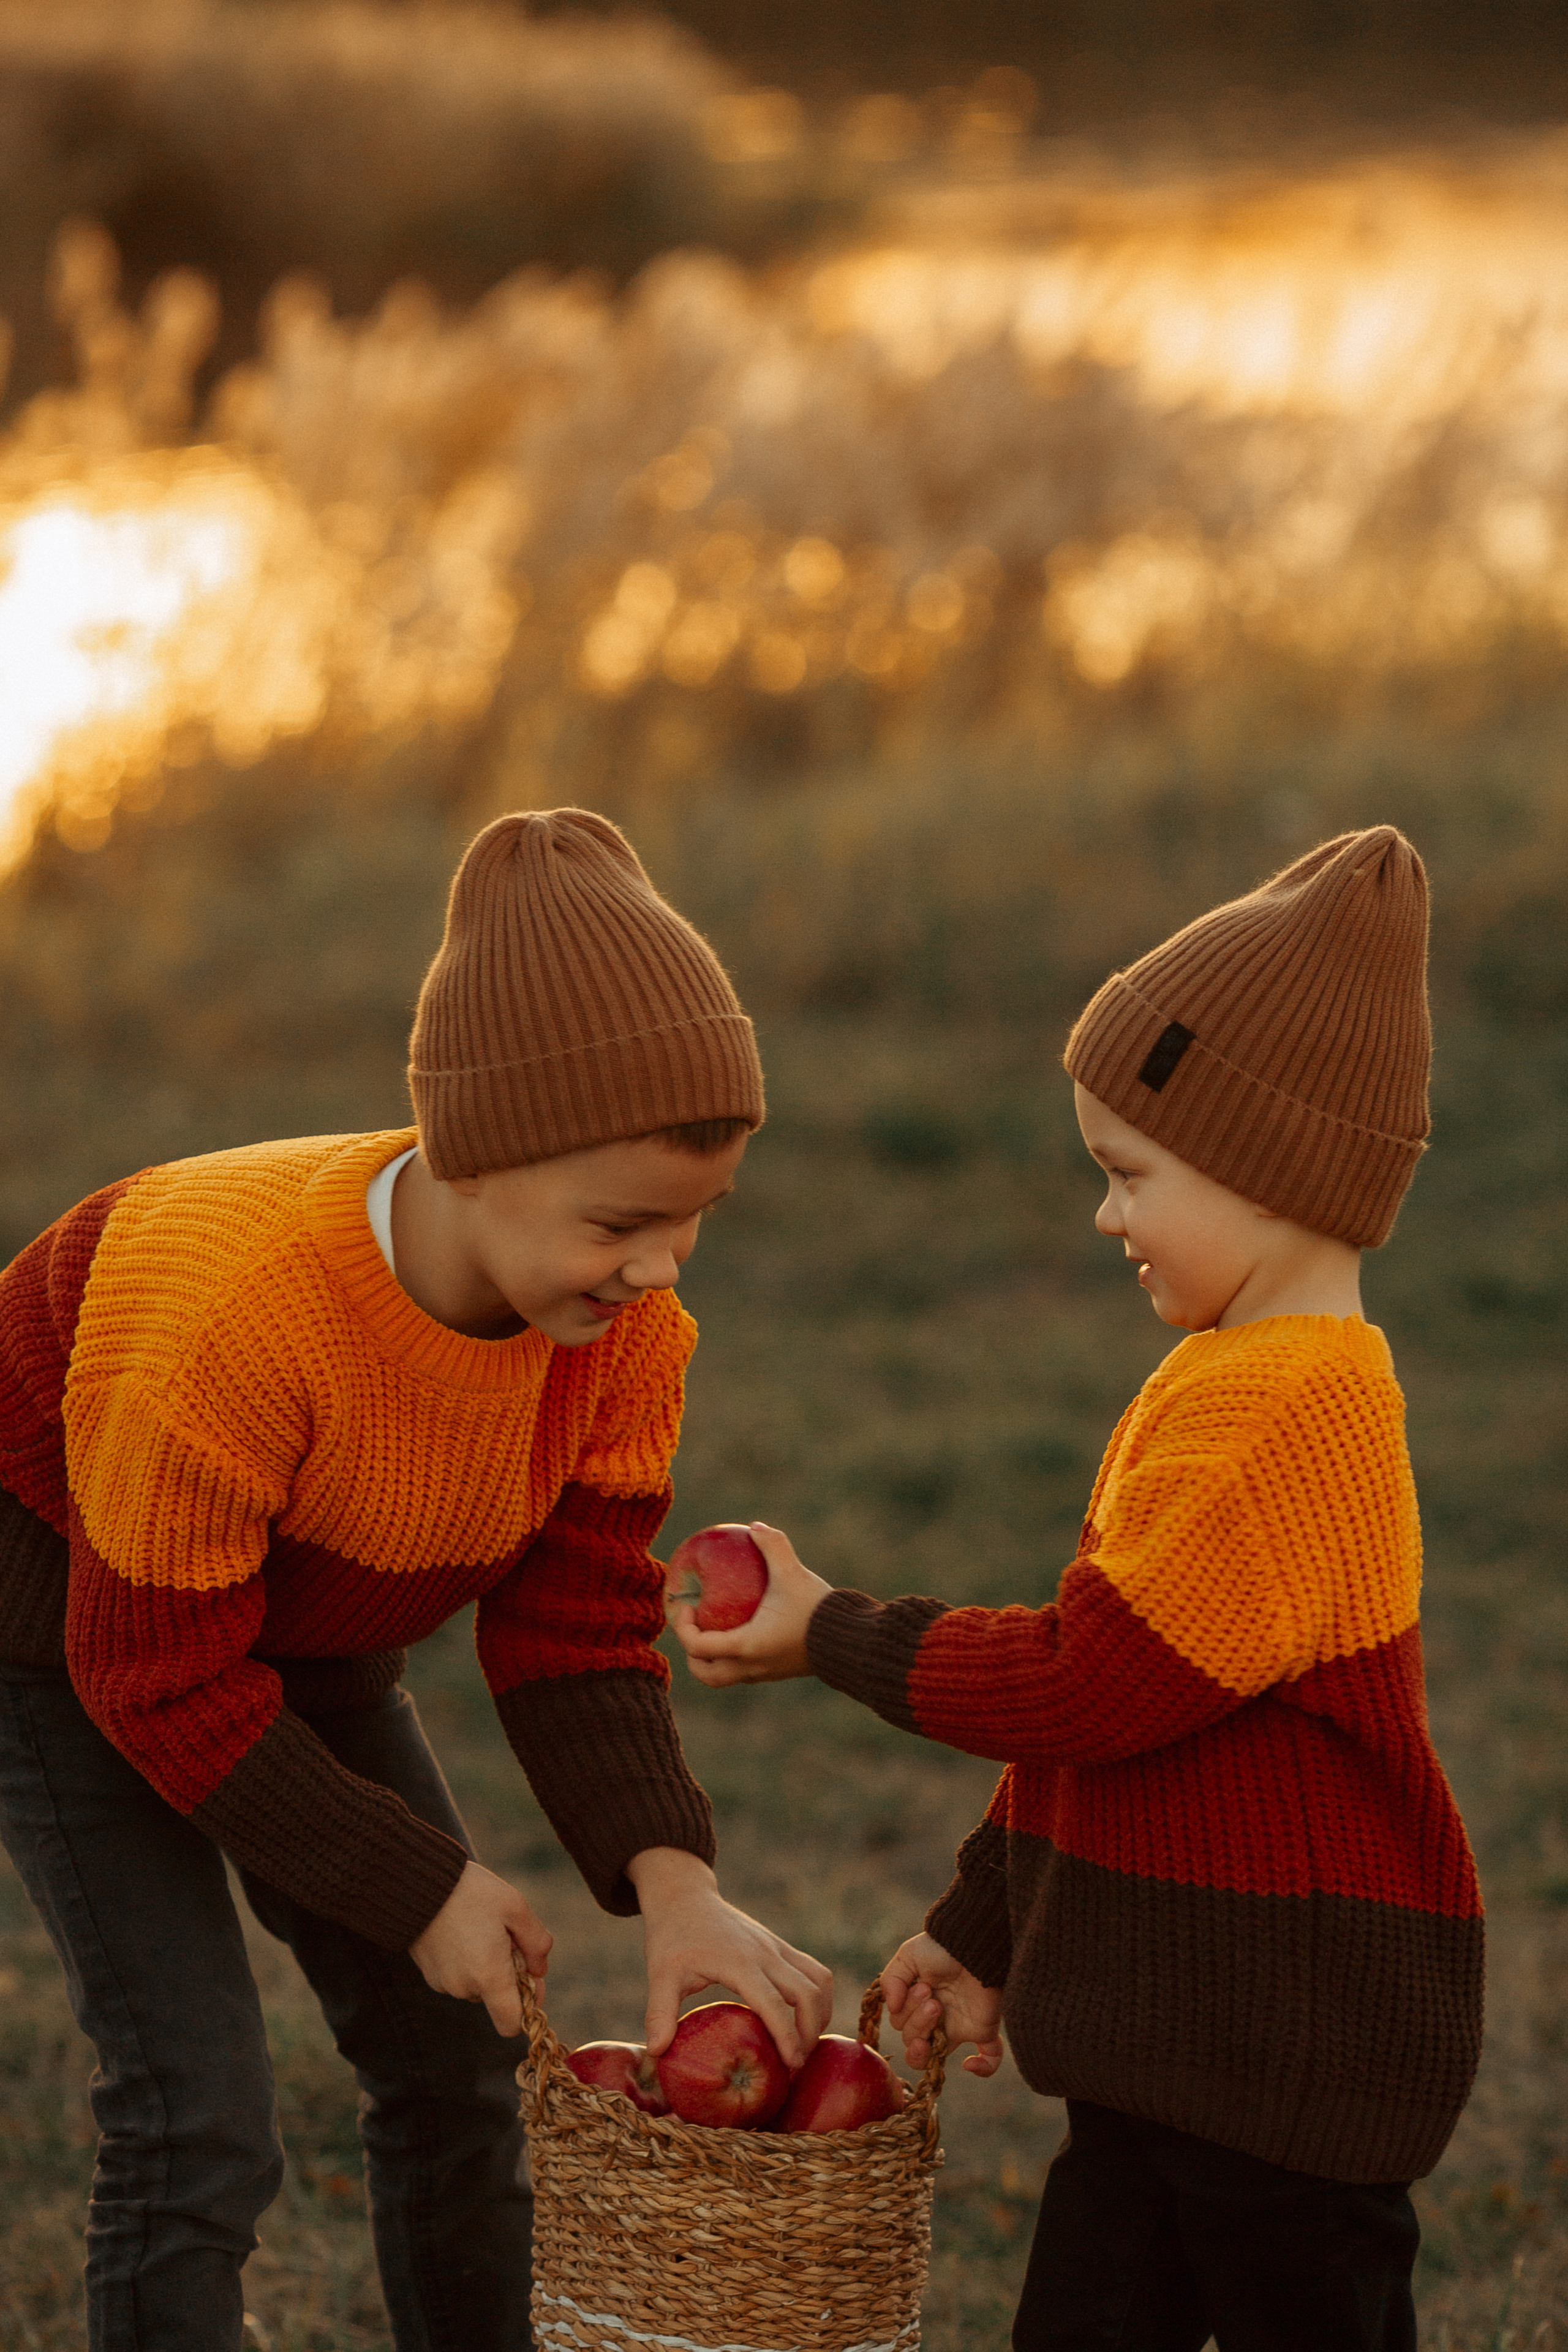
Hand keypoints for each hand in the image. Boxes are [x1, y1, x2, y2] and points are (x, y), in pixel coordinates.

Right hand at [408, 1858, 551, 2036]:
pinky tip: (462, 1930)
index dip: (527, 2009)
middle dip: (507, 1973)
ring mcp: (443, 1983)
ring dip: (486, 1965)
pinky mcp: (430, 1974)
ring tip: (480, 1927)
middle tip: (504, 1935)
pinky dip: (466, 1961)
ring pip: (477, 1984)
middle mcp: (464, 1987)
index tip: (530, 1981)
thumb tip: (540, 1971)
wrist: (420, 1882)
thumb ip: (537, 1943)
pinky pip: (458, 1975)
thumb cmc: (473, 1893)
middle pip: (496, 1997)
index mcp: (489, 1976)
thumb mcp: (516, 1907)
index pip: (511, 2024)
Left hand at [628, 1847, 833, 2068]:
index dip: (788, 2038)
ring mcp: (776, 1947)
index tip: (792, 2067)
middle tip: (796, 2064)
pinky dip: (816, 1997)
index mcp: (739, 1962)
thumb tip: (656, 2053)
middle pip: (810, 1992)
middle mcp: (766, 1953)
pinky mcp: (779, 1946)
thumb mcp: (660, 1974)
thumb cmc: (671, 1937)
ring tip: (804, 2044)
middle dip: (811, 2032)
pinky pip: (812, 1970)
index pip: (774, 2005)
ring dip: (820, 2013)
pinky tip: (802, 2018)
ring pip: (820, 1979)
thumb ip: (659, 2013)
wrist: (685, 1896)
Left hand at [670, 1522, 831, 1686]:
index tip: (687, 1605)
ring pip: (725, 1677)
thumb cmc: (816, 1609)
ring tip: (715, 1631)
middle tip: (694, 1627)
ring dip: (713, 1659)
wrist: (851, 1642)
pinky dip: (735, 1657)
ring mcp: (765, 1674)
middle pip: (706, 1674)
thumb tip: (756, 1527)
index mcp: (744, 1647)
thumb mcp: (792, 1572)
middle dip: (692, 1655)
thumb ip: (773, 1546)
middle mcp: (750, 1667)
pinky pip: (746, 1671)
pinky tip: (746, 1628)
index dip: (683, 1627)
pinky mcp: (779, 1672)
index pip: (697, 1646)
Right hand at [882, 1931, 1003, 2078]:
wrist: (974, 1943)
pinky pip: (989, 2058)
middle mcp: (936, 2019)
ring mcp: (958, 2026)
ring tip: (938, 2010)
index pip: (902, 2026)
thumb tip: (891, 2008)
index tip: (922, 1987)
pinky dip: (984, 2067)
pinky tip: (970, 2062)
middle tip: (933, 1999)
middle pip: (914, 2043)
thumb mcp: (908, 1956)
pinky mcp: (982, 2030)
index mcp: (917, 2004)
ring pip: (938, 2058)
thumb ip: (891, 1980)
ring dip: (932, 2046)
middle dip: (918, 2023)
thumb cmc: (940, 1947)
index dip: (907, 2013)